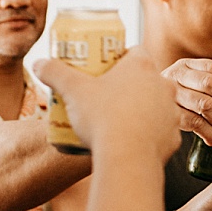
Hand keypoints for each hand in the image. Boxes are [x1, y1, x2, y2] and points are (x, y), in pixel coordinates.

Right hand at [34, 46, 179, 164]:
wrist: (126, 159)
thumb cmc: (102, 118)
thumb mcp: (72, 91)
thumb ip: (55, 72)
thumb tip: (38, 63)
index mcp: (141, 65)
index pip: (135, 51)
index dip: (120, 58)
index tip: (106, 69)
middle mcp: (162, 84)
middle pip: (147, 78)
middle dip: (132, 86)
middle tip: (109, 97)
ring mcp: (170, 111)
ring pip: (157, 105)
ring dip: (144, 111)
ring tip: (121, 123)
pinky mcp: (173, 137)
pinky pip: (162, 132)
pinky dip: (150, 136)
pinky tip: (134, 143)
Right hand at [162, 55, 211, 142]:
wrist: (147, 110)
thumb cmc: (180, 98)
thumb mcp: (192, 84)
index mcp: (186, 65)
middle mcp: (176, 76)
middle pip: (210, 84)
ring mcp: (171, 95)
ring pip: (204, 104)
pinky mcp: (169, 116)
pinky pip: (195, 123)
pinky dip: (209, 133)